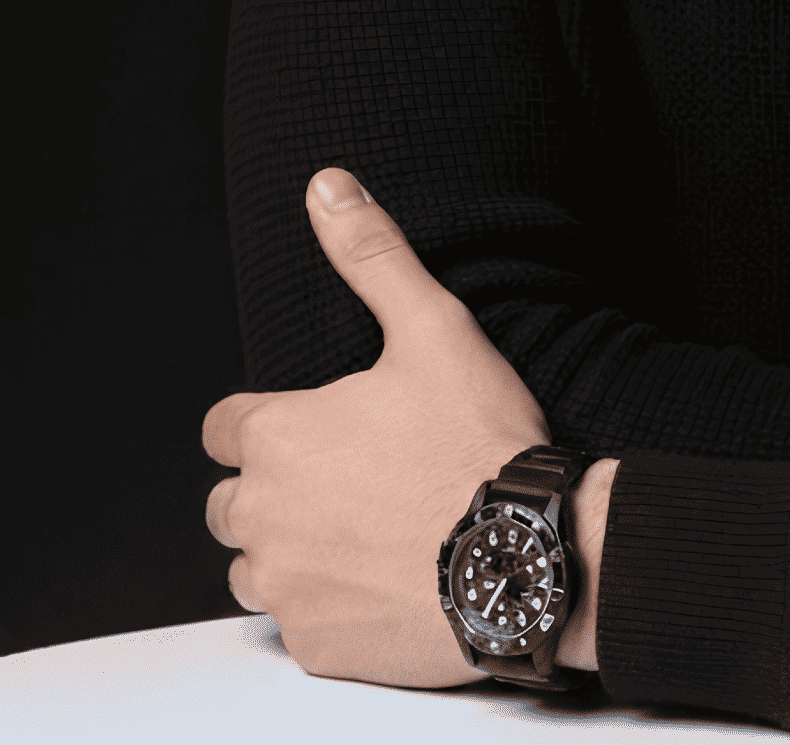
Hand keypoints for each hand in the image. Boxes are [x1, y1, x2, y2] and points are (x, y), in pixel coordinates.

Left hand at [202, 169, 605, 687]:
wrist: (526, 556)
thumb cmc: (478, 441)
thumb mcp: (434, 327)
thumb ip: (372, 254)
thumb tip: (328, 185)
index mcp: (279, 438)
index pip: (225, 427)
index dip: (270, 420)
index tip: (322, 425)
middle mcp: (263, 517)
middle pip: (231, 502)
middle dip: (275, 487)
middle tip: (353, 477)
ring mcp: (286, 588)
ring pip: (255, 567)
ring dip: (293, 549)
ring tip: (367, 529)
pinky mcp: (316, 644)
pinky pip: (298, 622)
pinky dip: (329, 604)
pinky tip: (384, 578)